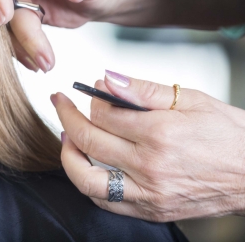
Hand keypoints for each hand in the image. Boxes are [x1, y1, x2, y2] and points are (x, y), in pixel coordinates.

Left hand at [52, 70, 244, 220]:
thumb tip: (107, 79)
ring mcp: (150, 193)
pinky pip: (106, 202)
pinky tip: (87, 165)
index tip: (87, 89)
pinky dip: (89, 184)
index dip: (89, 99)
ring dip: (69, 156)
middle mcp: (151, 166)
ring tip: (66, 137)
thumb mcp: (191, 100)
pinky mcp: (153, 211)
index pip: (103, 114)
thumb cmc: (229, 135)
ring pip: (88, 180)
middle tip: (61, 104)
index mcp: (161, 134)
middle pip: (89, 142)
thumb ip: (144, 90)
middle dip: (67, 118)